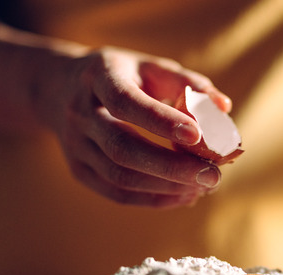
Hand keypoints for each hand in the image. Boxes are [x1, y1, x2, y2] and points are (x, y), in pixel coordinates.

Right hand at [47, 47, 231, 207]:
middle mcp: (80, 113)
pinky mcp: (79, 170)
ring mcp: (75, 145)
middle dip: (171, 166)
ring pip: (119, 175)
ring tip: (203, 187)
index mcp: (99, 77)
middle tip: (213, 175)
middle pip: (122, 148)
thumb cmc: (123, 77)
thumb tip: (224, 107)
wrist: (59, 89)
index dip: (161, 121)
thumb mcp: (151, 67)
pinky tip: (183, 196)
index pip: (126, 103)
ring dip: (166, 187)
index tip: (197, 135)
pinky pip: (116, 193)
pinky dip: (153, 199)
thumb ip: (188, 84)